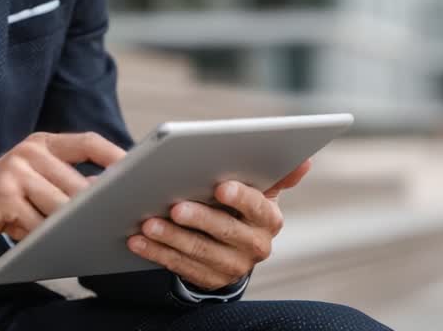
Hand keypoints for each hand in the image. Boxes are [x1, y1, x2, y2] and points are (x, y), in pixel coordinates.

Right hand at [0, 132, 125, 253]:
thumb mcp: (31, 181)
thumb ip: (64, 182)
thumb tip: (109, 200)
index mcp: (41, 144)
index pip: (88, 142)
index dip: (117, 156)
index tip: (140, 172)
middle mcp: (29, 152)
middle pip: (79, 184)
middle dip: (97, 208)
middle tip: (117, 224)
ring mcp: (15, 173)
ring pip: (62, 207)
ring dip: (70, 228)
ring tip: (79, 239)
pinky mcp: (4, 197)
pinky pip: (38, 225)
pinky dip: (45, 238)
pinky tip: (43, 244)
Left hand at [126, 158, 312, 290]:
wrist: (232, 246)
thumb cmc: (240, 204)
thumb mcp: (259, 188)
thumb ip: (276, 174)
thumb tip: (306, 161)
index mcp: (269, 218)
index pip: (258, 207)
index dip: (241, 198)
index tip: (220, 186)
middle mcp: (256, 246)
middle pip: (225, 231)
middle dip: (199, 218)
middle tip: (174, 206)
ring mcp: (233, 266)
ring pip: (199, 251)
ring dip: (171, 237)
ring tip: (147, 222)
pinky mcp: (210, 280)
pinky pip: (179, 267)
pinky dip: (156, 253)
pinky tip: (137, 240)